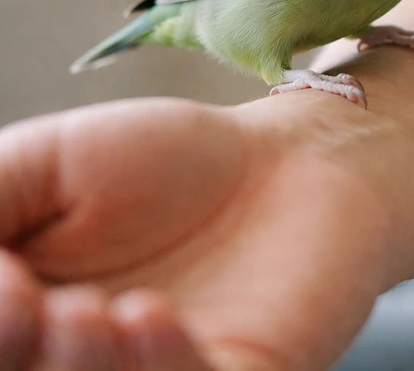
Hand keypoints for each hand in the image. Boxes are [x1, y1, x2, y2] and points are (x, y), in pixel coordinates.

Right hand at [0, 92, 391, 369]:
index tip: (10, 284)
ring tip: (89, 312)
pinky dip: (164, 366)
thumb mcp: (52, 164)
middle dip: (20, 354)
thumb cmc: (171, 161)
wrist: (293, 157)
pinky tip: (149, 316)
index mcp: (26, 320)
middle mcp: (84, 363)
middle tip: (34, 305)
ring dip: (83, 368)